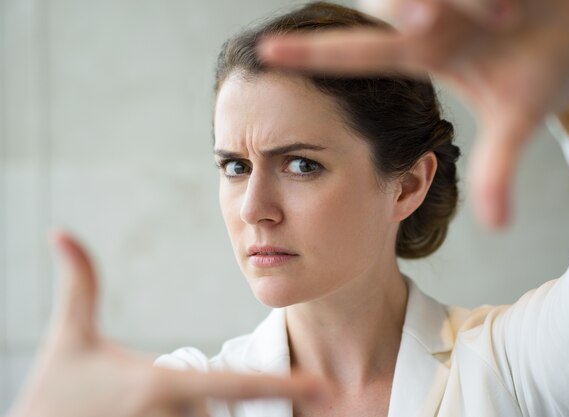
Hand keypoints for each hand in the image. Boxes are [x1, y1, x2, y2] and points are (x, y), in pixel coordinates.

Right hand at [6, 231, 324, 416]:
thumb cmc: (54, 394)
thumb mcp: (71, 339)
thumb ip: (80, 285)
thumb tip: (61, 231)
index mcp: (161, 384)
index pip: (236, 383)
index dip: (282, 385)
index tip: (322, 388)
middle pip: (219, 411)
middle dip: (202, 403)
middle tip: (153, 399)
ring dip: (192, 415)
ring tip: (145, 408)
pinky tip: (159, 416)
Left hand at [259, 0, 568, 227]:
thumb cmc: (537, 77)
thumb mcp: (515, 121)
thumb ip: (497, 168)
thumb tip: (497, 226)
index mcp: (428, 51)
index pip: (358, 54)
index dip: (313, 55)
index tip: (265, 53)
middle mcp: (437, 16)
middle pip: (394, 5)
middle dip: (411, 8)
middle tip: (431, 22)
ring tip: (504, 14)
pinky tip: (517, 1)